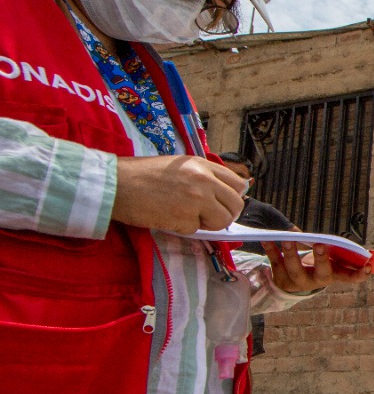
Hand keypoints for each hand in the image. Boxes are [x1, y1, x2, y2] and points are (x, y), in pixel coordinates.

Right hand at [113, 155, 246, 231]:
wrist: (115, 184)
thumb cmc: (142, 175)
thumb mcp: (178, 166)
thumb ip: (203, 176)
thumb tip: (224, 194)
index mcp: (202, 164)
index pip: (238, 184)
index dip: (232, 197)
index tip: (222, 203)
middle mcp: (204, 179)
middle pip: (235, 205)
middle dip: (224, 214)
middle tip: (208, 216)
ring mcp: (196, 198)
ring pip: (222, 220)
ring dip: (208, 224)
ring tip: (186, 216)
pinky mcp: (185, 217)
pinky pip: (197, 229)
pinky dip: (184, 228)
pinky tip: (168, 217)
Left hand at [261, 241, 370, 293]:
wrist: (291, 284)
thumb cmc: (314, 265)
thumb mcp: (325, 260)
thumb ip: (325, 248)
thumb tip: (308, 234)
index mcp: (332, 275)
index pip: (349, 277)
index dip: (359, 274)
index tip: (369, 266)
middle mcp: (316, 281)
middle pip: (320, 272)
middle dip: (321, 259)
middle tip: (320, 245)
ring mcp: (297, 282)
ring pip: (295, 269)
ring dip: (292, 253)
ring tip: (289, 238)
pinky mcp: (280, 278)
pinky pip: (275, 262)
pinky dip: (271, 250)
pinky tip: (268, 239)